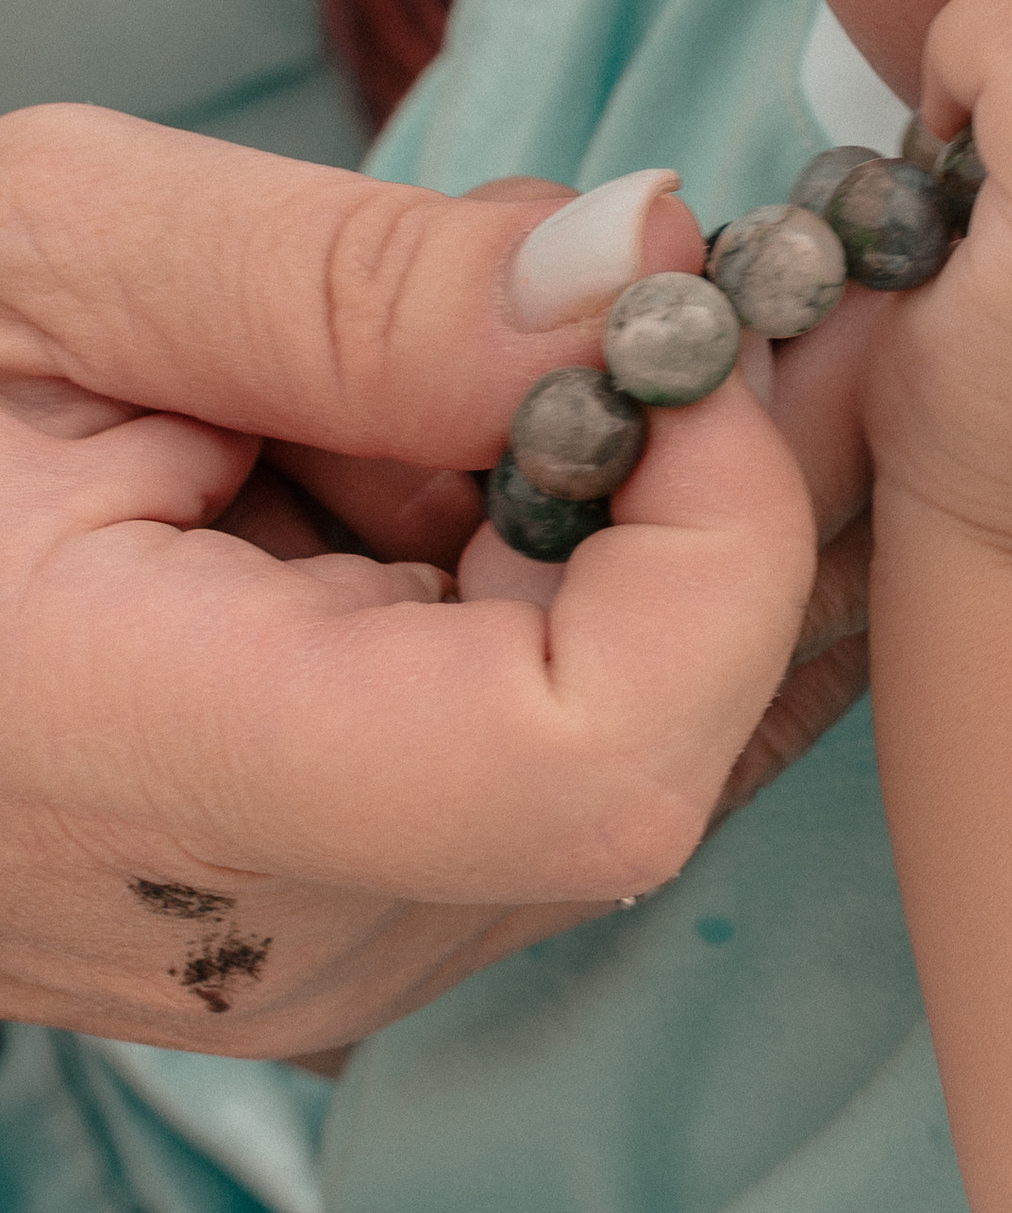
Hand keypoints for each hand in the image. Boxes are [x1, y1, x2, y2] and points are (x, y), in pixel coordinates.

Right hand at [0, 105, 825, 1053]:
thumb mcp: (47, 256)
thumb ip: (357, 280)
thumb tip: (650, 269)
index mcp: (144, 768)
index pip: (599, 760)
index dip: (719, 527)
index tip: (682, 324)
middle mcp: (282, 934)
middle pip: (687, 728)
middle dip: (740, 471)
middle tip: (720, 263)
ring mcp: (337, 956)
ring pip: (681, 732)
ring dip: (671, 510)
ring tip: (522, 350)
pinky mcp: (369, 915)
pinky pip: (603, 742)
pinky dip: (614, 568)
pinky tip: (505, 441)